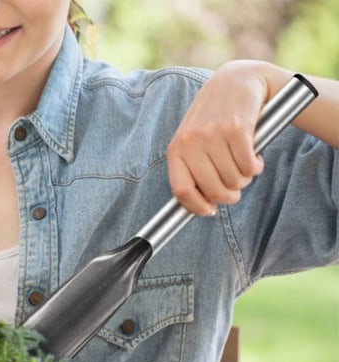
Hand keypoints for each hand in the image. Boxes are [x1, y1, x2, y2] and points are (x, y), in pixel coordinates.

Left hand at [167, 60, 267, 215]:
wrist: (236, 80)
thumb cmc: (213, 118)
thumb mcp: (193, 140)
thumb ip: (192, 168)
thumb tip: (200, 206)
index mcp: (176, 149)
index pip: (181, 191)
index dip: (197, 207)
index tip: (209, 211)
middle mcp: (191, 142)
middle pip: (212, 190)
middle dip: (229, 196)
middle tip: (235, 191)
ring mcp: (213, 134)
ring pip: (233, 180)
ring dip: (243, 180)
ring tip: (244, 167)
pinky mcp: (237, 128)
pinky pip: (248, 166)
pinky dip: (255, 168)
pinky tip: (254, 159)